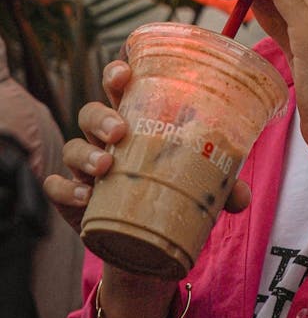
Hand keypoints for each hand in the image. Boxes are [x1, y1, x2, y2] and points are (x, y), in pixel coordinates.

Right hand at [44, 59, 251, 236]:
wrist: (147, 245)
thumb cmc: (172, 196)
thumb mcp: (199, 189)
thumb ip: (222, 188)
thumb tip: (241, 196)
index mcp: (136, 122)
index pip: (120, 89)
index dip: (117, 74)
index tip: (126, 72)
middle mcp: (106, 140)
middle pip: (91, 112)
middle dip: (101, 116)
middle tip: (120, 131)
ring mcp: (86, 169)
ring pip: (73, 147)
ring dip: (86, 153)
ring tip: (105, 166)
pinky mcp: (72, 199)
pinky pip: (56, 187)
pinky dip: (67, 189)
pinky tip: (85, 197)